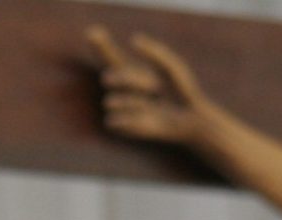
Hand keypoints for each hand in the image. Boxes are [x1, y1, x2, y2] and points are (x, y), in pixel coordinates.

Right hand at [87, 26, 208, 145]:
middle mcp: (124, 88)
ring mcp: (122, 106)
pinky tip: (149, 119)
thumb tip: (133, 38)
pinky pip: (116, 119)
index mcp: (132, 72)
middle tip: (151, 85)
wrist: (189, 117)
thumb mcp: (171, 66)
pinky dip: (132, 118)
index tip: (92, 32)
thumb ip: (154, 51)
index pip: (111, 58)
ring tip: (153, 104)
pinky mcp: (123, 126)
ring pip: (112, 100)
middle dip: (126, 79)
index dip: (101, 46)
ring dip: (134, 102)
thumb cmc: (182, 90)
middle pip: (112, 77)